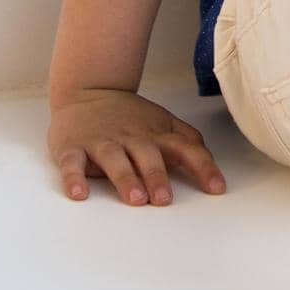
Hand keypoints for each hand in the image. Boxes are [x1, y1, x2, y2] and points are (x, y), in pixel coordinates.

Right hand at [47, 87, 227, 205]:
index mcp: (157, 134)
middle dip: (157, 176)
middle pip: (148, 156)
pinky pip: (72, 163)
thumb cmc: (129, 116)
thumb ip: (186, 139)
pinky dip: (74, 178)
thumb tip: (209, 160)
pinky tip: (79, 193)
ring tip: (135, 198)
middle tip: (164, 199)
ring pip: (115, 159)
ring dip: (125, 179)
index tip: (217, 188)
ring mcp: (102, 141)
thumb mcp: (162, 122)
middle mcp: (132, 137)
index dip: (203, 167)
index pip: (186, 148)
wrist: (88, 90)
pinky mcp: (73, 147)